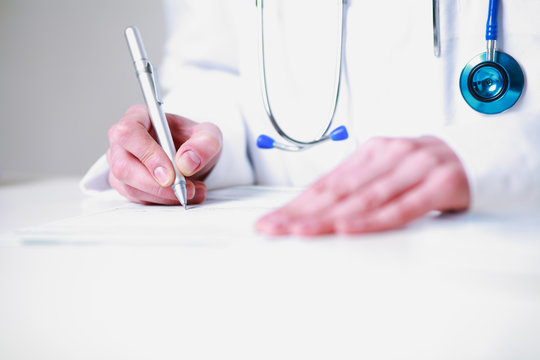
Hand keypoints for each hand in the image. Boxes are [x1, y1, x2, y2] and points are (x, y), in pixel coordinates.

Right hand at [106, 104, 221, 204]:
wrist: (193, 158)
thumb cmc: (193, 140)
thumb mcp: (209, 136)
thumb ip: (203, 144)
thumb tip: (186, 162)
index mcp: (139, 117)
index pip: (129, 133)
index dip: (148, 155)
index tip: (170, 174)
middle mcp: (123, 141)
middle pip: (123, 166)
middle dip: (157, 184)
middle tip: (185, 188)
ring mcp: (121, 164)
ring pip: (131, 187)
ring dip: (165, 196)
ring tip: (193, 189)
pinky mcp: (126, 184)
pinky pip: (138, 199)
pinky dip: (164, 201)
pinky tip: (183, 194)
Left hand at [256, 136, 469, 235]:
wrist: (475, 155)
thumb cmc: (423, 170)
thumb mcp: (386, 171)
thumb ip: (356, 187)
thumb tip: (313, 209)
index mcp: (370, 152)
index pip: (326, 183)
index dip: (296, 204)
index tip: (271, 220)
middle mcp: (388, 155)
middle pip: (338, 190)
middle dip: (301, 212)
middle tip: (274, 228)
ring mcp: (415, 167)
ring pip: (365, 197)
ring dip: (329, 217)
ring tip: (301, 232)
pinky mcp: (442, 183)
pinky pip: (403, 206)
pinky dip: (374, 218)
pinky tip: (350, 227)